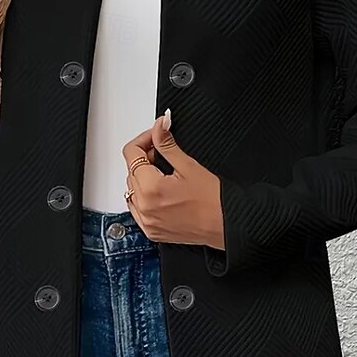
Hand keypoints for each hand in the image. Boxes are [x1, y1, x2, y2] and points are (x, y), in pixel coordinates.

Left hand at [122, 110, 224, 250]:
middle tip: (164, 154)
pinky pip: (136, 208)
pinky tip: (160, 192)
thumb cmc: (213, 200)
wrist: (226, 225)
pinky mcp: (151, 230)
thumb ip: (167, 143)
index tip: (156, 136)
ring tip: (164, 175)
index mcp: (151, 189)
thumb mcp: (188, 165)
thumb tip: (159, 126)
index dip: (144, 139)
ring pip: (131, 189)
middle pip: (131, 170)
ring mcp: (146, 221)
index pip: (131, 153)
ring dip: (142, 178)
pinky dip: (143, 197)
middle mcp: (144, 208)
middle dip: (145, 158)